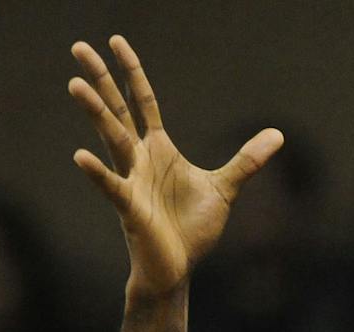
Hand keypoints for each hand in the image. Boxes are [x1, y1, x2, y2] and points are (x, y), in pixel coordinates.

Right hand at [66, 36, 282, 299]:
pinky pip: (111, 186)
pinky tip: (79, 157)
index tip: (116, 41)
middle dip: (100, 79)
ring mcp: (132, 181)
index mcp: (158, 149)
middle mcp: (139, 159)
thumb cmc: (192, 229)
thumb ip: (247, 160)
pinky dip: (97, 173)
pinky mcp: (131, 208)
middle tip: (79, 46)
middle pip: (117, 110)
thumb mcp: (226, 188)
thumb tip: (278, 134)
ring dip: (95, 112)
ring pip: (110, 139)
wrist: (178, 268)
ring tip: (75, 84)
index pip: (141, 101)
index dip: (131, 71)